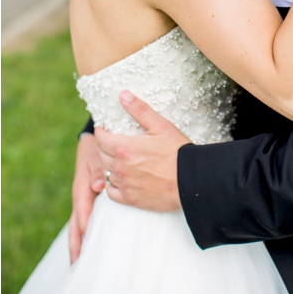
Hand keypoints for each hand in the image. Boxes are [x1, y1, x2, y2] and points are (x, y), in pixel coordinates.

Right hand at [68, 133, 104, 262]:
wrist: (96, 141)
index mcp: (82, 187)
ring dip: (81, 242)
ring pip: (80, 225)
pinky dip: (88, 233)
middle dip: (77, 243)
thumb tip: (97, 186)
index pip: (82, 209)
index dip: (85, 222)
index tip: (88, 235)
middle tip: (78, 262)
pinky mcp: (91, 201)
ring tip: (80, 261)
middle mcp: (82, 197)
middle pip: (76, 224)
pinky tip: (92, 244)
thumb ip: (97, 170)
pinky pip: (89, 219)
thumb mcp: (96, 155)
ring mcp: (86, 200)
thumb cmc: (98, 148)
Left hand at [94, 90, 190, 211]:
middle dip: (104, 147)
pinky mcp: (129, 199)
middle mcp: (120, 167)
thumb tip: (123, 95)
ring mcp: (124, 184)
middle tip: (112, 142)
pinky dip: (112, 184)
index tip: (104, 129)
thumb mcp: (161, 126)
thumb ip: (140, 110)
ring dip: (109, 164)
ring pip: (106, 173)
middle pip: (102, 156)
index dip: (101, 132)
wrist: (191, 180)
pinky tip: (121, 179)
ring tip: (118, 159)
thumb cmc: (178, 151)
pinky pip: (110, 192)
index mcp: (125, 148)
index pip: (101, 139)